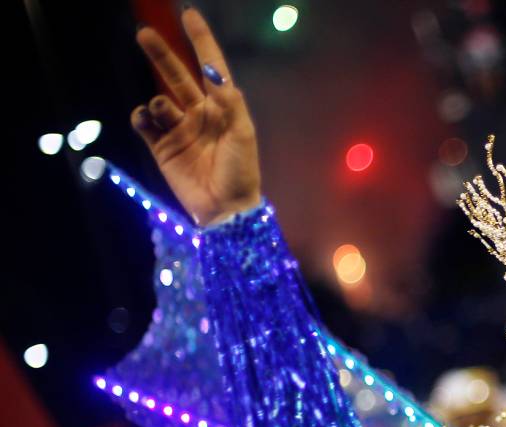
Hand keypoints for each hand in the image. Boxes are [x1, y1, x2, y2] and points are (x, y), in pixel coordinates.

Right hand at [132, 8, 260, 225]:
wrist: (225, 207)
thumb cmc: (241, 170)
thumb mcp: (243, 134)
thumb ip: (230, 103)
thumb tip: (217, 76)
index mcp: (222, 108)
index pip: (209, 68)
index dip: (200, 41)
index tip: (189, 14)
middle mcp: (199, 114)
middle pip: (176, 77)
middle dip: (161, 56)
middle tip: (143, 34)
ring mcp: (180, 130)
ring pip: (159, 101)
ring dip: (157, 102)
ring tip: (163, 112)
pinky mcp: (162, 147)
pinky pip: (146, 124)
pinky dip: (142, 117)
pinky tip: (146, 118)